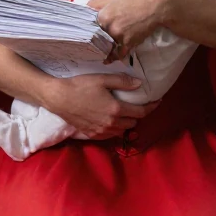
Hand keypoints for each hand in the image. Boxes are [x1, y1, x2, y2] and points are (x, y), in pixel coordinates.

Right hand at [41, 74, 158, 139]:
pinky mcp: (92, 134)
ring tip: (123, 113)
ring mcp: (101, 131)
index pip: (141, 112)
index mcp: (116, 109)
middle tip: (135, 105)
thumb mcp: (102, 79)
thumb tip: (140, 84)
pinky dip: (114, 129)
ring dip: (126, 123)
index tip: (157, 102)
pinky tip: (110, 120)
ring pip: (122, 131)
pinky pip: (110, 135)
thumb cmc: (80, 86)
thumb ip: (122, 82)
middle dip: (137, 115)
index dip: (151, 107)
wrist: (59, 98)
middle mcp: (111, 123)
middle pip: (133, 123)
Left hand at [87, 0, 166, 62]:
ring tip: (101, 52)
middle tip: (90, 47)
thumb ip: (96, 5)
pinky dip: (115, 57)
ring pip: (106, 47)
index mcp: (102, 14)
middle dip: (94, 43)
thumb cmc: (134, 0)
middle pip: (96, 39)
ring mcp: (118, 35)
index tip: (85, 38)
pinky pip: (118, 54)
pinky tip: (110, 59)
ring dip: (104, 50)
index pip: (88, 28)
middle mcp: (108, 25)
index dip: (87, 33)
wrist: (155, 5)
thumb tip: (83, 10)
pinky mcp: (128, 42)